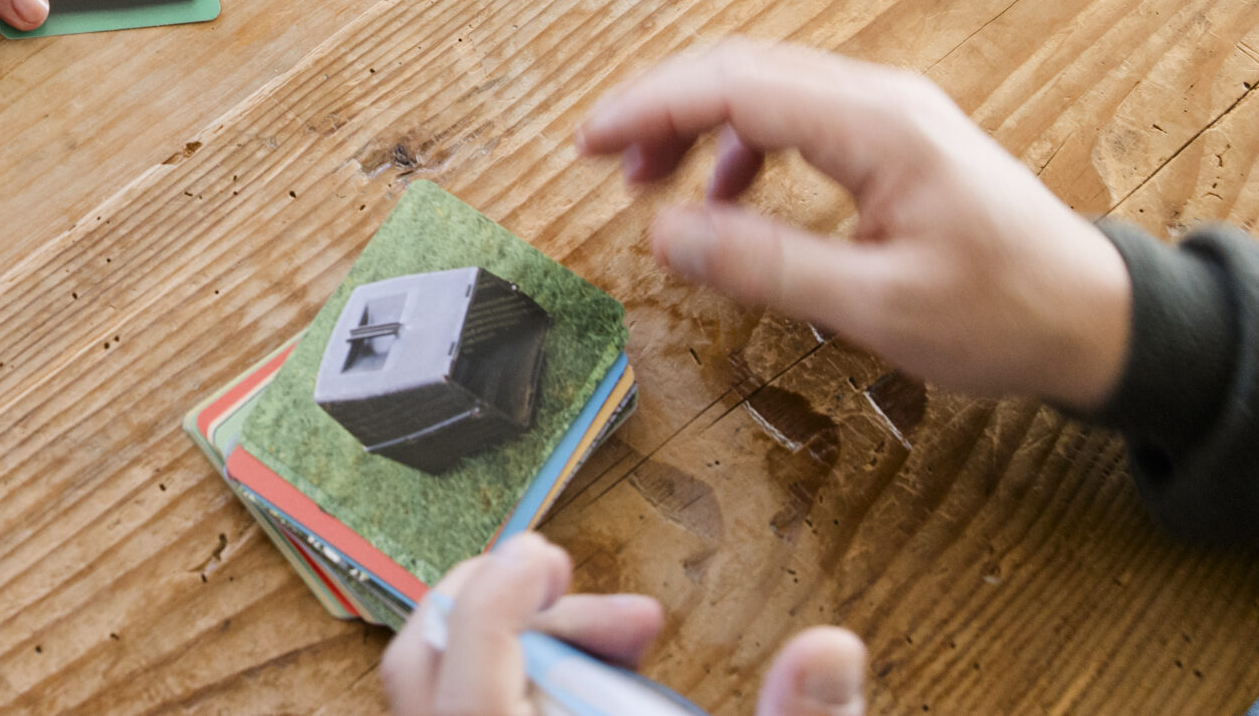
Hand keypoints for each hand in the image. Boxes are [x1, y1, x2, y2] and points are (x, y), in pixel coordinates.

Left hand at [380, 534, 865, 715]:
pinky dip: (515, 701)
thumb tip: (828, 650)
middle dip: (511, 613)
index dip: (498, 607)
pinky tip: (599, 705)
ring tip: (629, 656)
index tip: (546, 556)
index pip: (475, 694)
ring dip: (520, 656)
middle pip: (430, 678)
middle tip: (619, 613)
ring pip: (441, 704)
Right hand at [577, 40, 1133, 411]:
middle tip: (598, 159)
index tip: (586, 141)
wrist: (1094, 317)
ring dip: (695, 123)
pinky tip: (723, 193)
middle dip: (658, 107)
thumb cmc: (1001, 315)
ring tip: (648, 181)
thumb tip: (666, 236)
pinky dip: (739, 141)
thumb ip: (765, 265)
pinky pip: (792, 113)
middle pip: (739, 70)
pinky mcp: (890, 135)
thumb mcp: (875, 307)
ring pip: (762, 86)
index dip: (649, 107)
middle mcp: (879, 98)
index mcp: (876, 126)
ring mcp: (887, 111)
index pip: (734, 87)